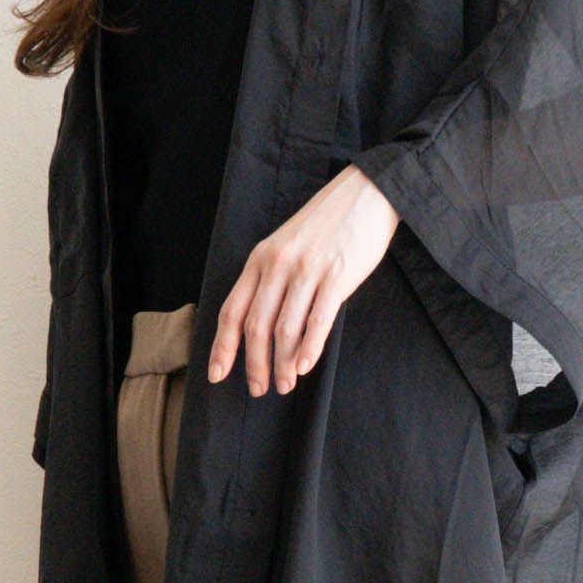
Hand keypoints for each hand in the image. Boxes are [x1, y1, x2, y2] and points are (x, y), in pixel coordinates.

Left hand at [209, 165, 399, 397]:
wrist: (365, 193)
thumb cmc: (326, 226)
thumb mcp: (287, 246)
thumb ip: (272, 281)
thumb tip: (262, 329)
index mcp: (261, 259)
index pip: (233, 310)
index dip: (223, 347)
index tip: (217, 374)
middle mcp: (278, 264)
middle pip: (256, 327)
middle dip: (254, 365)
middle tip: (259, 389)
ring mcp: (307, 270)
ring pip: (285, 330)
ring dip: (282, 365)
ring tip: (285, 385)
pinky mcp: (336, 276)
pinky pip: (317, 321)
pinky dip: (309, 349)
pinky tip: (303, 368)